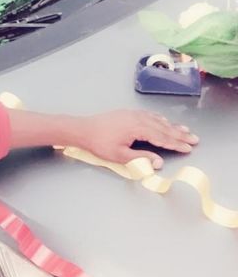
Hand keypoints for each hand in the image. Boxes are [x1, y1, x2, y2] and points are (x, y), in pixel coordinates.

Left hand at [74, 110, 197, 169]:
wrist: (83, 129)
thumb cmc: (100, 144)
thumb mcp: (120, 155)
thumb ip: (141, 158)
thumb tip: (159, 162)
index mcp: (138, 129)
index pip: (162, 138)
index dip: (176, 144)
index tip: (189, 148)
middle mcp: (138, 119)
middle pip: (163, 127)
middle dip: (180, 134)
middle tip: (194, 139)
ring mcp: (133, 114)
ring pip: (157, 120)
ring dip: (172, 126)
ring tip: (185, 130)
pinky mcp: (127, 113)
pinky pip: (149, 115)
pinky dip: (159, 119)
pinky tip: (164, 120)